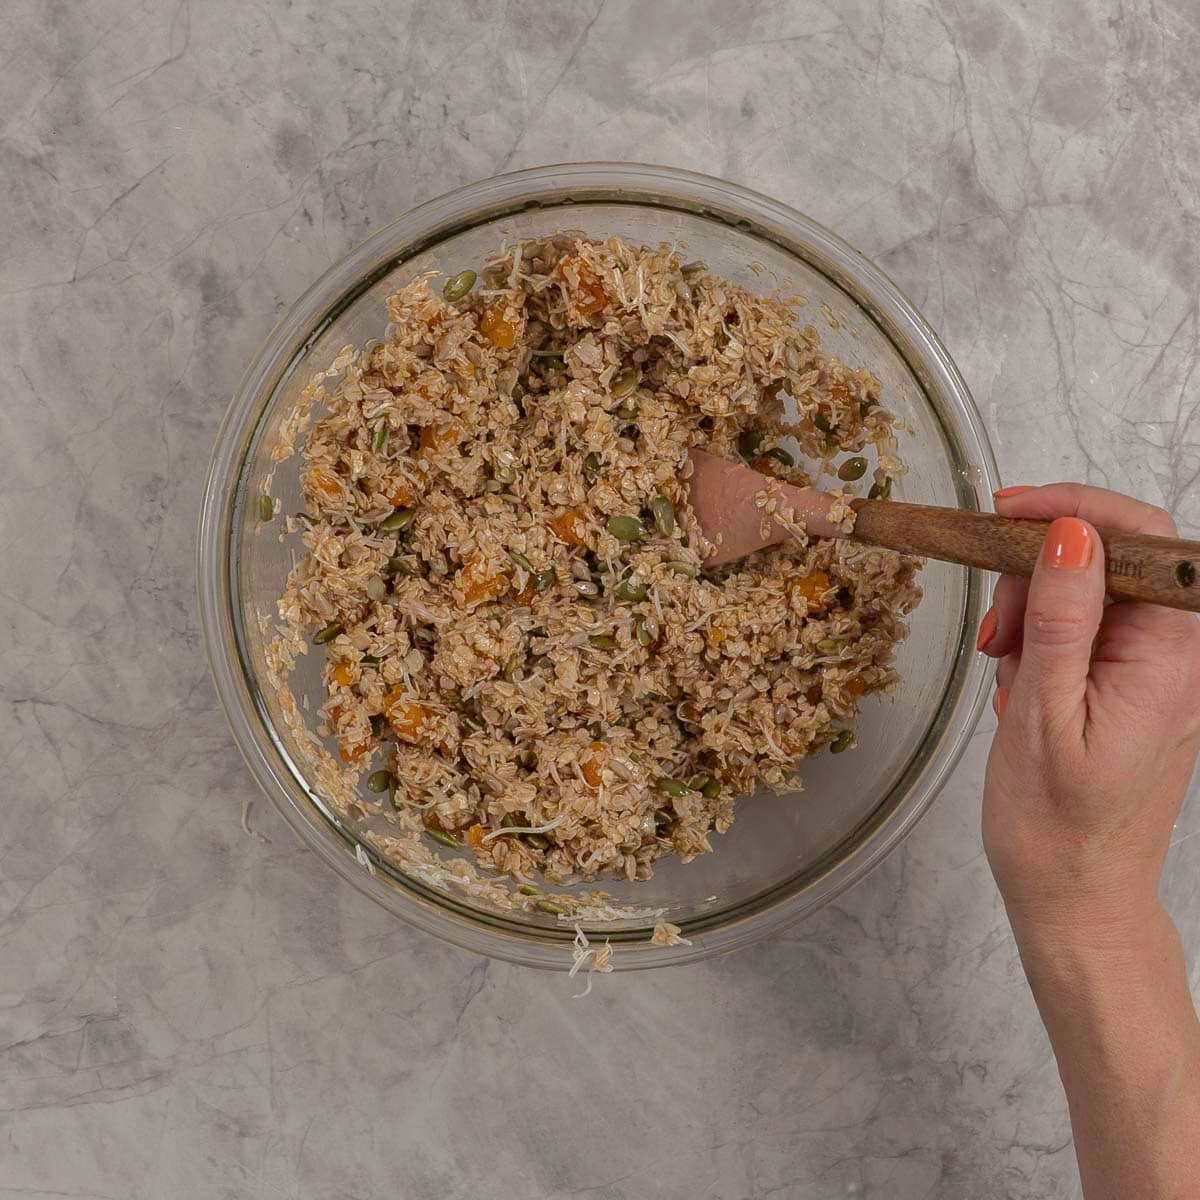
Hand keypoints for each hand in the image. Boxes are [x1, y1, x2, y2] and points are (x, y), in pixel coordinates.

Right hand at [979, 483, 1199, 938]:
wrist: (1072, 899)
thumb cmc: (1058, 827)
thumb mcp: (1044, 714)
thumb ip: (1063, 620)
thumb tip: (1071, 533)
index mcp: (1170, 657)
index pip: (1141, 538)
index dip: (1074, 509)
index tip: (1005, 515)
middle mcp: (1172, 654)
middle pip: (1105, 559)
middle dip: (1037, 578)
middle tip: (997, 634)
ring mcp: (1148, 669)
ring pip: (1081, 593)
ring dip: (1030, 617)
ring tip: (1006, 673)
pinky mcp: (1123, 684)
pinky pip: (1076, 632)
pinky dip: (1035, 646)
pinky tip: (1018, 689)